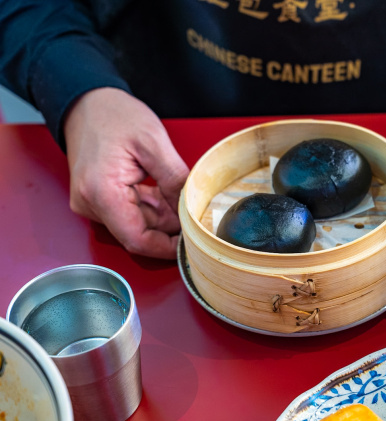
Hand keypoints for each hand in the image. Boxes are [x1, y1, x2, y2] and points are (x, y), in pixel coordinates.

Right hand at [63, 87, 189, 257]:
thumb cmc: (113, 115)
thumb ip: (175, 180)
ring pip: (137, 224)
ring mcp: (92, 203)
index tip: (190, 245)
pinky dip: (152, 207)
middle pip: (139, 233)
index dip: (167, 248)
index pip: (137, 240)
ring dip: (162, 215)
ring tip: (179, 193)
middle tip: (195, 213)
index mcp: (101, 193)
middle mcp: (90, 204)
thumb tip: (190, 209)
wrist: (86, 102)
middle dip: (170, 227)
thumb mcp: (154, 143)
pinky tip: (164, 192)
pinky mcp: (97, 198)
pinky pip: (131, 213)